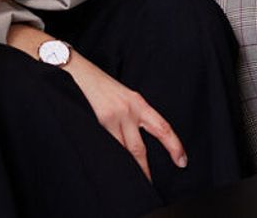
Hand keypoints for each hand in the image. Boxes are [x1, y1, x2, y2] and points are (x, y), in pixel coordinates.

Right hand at [65, 52, 187, 181]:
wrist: (74, 70)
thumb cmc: (98, 83)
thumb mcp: (122, 95)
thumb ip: (132, 114)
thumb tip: (138, 139)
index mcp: (137, 102)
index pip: (162, 128)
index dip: (175, 146)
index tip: (182, 161)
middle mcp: (126, 112)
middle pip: (139, 150)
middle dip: (144, 172)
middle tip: (149, 187)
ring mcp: (110, 118)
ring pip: (121, 152)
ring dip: (125, 169)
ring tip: (127, 183)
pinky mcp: (95, 123)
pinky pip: (105, 146)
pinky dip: (108, 157)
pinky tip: (108, 167)